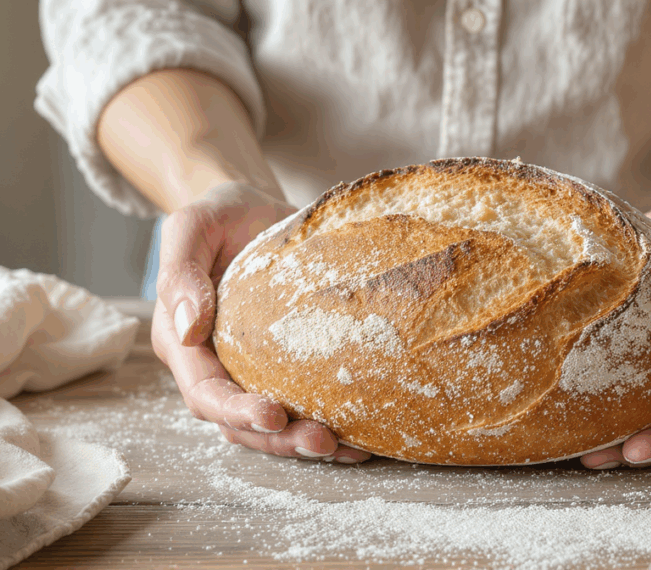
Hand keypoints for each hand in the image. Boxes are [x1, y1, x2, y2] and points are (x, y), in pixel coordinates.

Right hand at [151, 182, 370, 463]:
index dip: (235, 410)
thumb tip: (188, 327)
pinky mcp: (279, 366)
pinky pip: (298, 402)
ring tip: (347, 448)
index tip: (272, 416)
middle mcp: (211, 365)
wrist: (249, 209)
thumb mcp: (192, 227)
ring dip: (302, 441)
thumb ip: (180, 274)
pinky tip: (359, 434)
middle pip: (237, 421)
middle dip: (278, 439)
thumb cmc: (218, 215)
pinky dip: (326, 422)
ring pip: (267, 425)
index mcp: (181, 340)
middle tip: (323, 442)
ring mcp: (245, 370)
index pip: (203, 390)